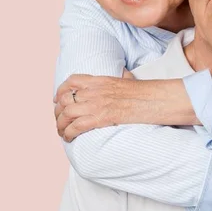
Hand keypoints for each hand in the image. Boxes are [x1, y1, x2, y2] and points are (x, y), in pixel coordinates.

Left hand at [53, 74, 195, 141]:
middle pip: (65, 99)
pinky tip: (68, 138)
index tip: (58, 99)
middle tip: (58, 120)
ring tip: (61, 132)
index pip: (72, 80)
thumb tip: (122, 72)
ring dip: (60, 125)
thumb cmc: (144, 92)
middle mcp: (94, 90)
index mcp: (100, 79)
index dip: (61, 90)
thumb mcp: (129, 78)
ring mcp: (96, 104)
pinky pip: (76, 126)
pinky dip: (68, 133)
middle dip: (58, 112)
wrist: (153, 99)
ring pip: (67, 114)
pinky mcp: (100, 118)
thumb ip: (121, 76)